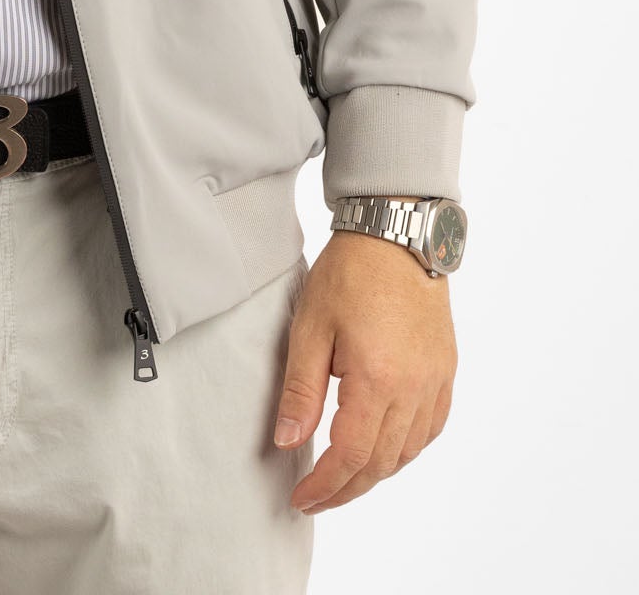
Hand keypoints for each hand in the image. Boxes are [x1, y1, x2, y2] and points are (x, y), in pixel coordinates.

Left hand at [273, 221, 456, 514]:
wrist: (395, 234)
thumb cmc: (350, 273)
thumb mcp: (310, 327)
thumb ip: (301, 391)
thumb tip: (288, 442)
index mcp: (377, 379)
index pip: (351, 456)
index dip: (325, 486)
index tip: (302, 499)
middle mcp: (414, 388)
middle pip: (381, 463)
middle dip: (347, 489)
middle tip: (317, 498)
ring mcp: (436, 381)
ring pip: (409, 451)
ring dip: (376, 473)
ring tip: (344, 478)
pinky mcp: (445, 370)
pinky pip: (431, 428)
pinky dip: (406, 448)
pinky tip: (385, 448)